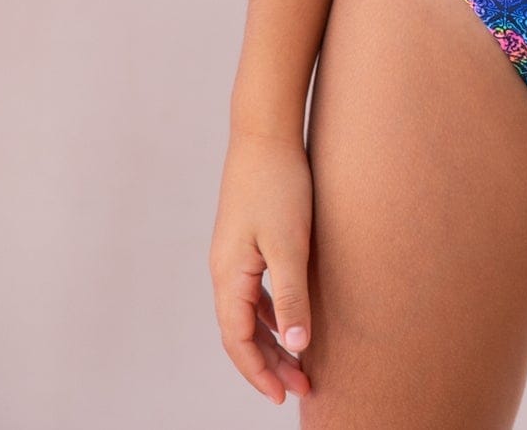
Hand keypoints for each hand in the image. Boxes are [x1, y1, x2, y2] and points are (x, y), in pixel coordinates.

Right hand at [210, 128, 316, 404]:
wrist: (265, 131)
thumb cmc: (278, 183)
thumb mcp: (290, 243)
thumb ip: (293, 294)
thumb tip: (297, 344)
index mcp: (229, 275)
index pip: (239, 341)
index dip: (260, 372)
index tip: (283, 396)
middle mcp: (224, 270)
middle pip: (243, 332)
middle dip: (270, 363)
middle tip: (302, 386)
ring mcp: (234, 255)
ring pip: (250, 313)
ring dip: (273, 339)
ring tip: (300, 362)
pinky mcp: (247, 239)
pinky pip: (256, 291)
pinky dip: (273, 312)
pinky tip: (292, 319)